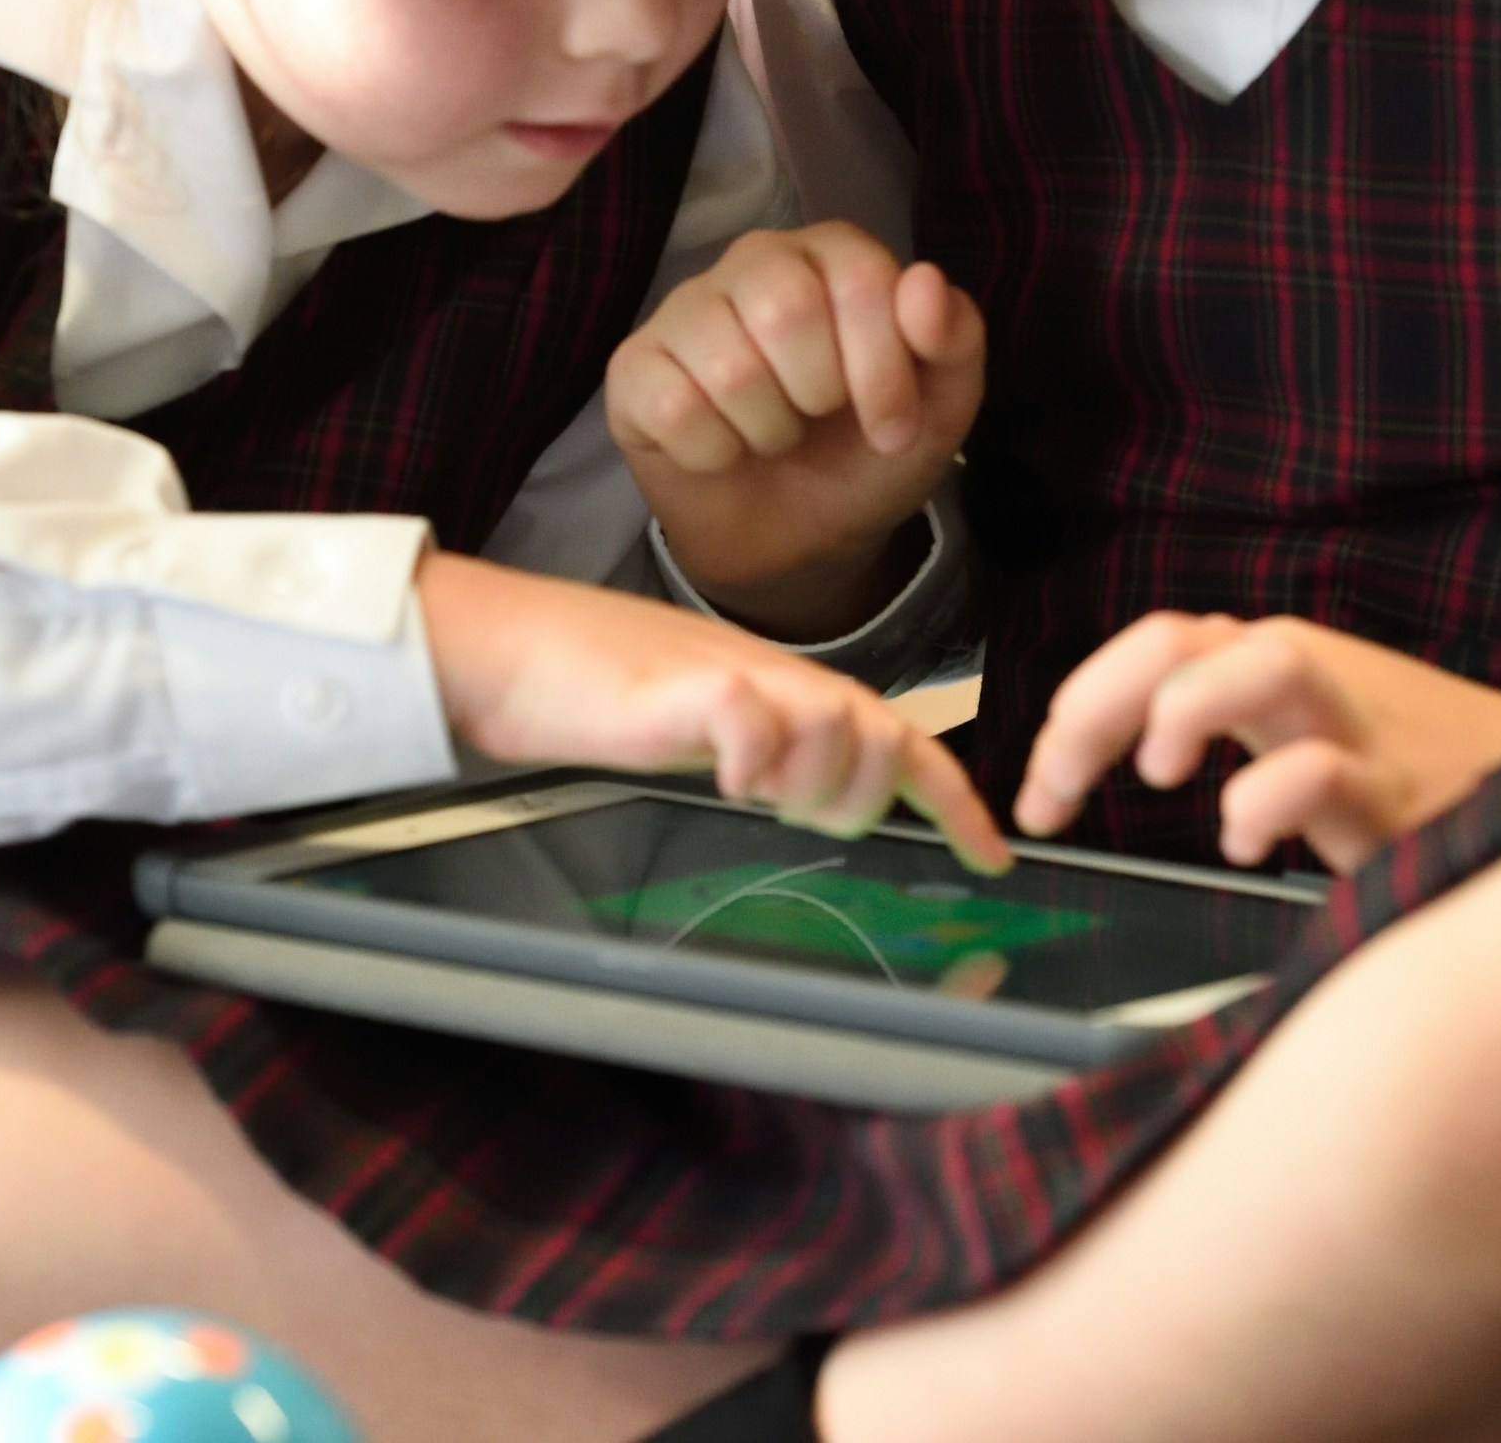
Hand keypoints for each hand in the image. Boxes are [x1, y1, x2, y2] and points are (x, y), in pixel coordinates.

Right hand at [419, 550, 1010, 872]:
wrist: (508, 646)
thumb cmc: (593, 687)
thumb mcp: (702, 726)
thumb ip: (765, 749)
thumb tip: (815, 793)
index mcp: (787, 687)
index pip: (899, 739)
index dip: (953, 800)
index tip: (992, 854)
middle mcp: (775, 675)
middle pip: (882, 738)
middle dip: (859, 797)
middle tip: (790, 807)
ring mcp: (730, 676)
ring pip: (838, 725)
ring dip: (809, 779)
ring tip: (748, 783)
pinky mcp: (679, 689)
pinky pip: (752, 716)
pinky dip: (753, 754)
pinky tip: (724, 773)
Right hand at [605, 224, 983, 633]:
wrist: (797, 533)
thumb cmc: (865, 452)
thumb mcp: (939, 408)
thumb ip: (955, 339)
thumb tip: (922, 282)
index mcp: (833, 253)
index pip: (860, 280)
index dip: (883, 370)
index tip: (891, 428)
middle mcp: (754, 261)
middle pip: (787, 309)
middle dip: (819, 394)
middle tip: (819, 420)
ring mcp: (684, 310)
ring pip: (729, 366)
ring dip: (768, 431)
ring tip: (772, 434)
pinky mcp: (633, 367)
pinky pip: (674, 409)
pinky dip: (713, 453)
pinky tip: (721, 449)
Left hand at [1013, 612, 1500, 870]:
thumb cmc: (1420, 775)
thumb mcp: (1306, 739)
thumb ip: (1228, 728)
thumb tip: (1104, 764)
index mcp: (1272, 665)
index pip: (1151, 646)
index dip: (1075, 712)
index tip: (1035, 800)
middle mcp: (1308, 674)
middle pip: (1178, 637)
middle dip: (1094, 709)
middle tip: (1056, 791)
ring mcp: (1360, 723)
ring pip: (1262, 660)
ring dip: (1188, 708)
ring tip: (1161, 774)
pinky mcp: (1405, 785)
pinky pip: (1324, 766)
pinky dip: (1266, 797)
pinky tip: (1239, 838)